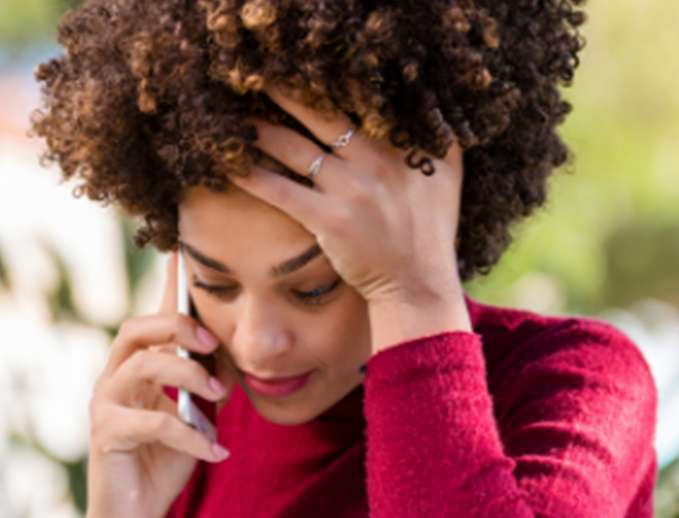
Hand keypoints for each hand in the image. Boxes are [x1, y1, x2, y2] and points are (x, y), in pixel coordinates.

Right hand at [84, 253, 231, 517]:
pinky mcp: (106, 434)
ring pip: (142, 366)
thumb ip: (206, 382)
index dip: (167, 284)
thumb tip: (230, 352)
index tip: (184, 248)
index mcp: (136, 365)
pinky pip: (152, 423)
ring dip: (189, 378)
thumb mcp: (195, 415)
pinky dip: (190, 435)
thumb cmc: (165, 460)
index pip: (152, 317)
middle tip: (213, 345)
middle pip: (137, 329)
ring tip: (221, 399)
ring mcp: (105, 403)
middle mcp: (114, 376)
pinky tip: (216, 451)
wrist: (136, 514)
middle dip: (177, 328)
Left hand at [228, 86, 471, 346]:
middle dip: (286, 93)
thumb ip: (439, 139)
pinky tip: (230, 166)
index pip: (360, 102)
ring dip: (262, 131)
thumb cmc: (431, 231)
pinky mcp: (330, 219)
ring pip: (296, 148)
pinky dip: (253, 176)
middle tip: (258, 79)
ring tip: (237, 120)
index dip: (328, 85)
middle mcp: (379, 160)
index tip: (302, 72)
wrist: (419, 283)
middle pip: (323, 115)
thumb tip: (427, 106)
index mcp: (404, 145)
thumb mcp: (449, 176)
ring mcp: (352, 189)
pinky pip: (282, 191)